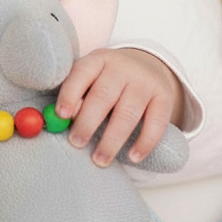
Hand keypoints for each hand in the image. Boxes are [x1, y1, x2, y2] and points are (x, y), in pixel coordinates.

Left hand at [54, 48, 183, 166]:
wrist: (146, 67)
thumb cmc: (104, 82)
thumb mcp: (88, 80)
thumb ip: (74, 97)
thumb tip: (56, 121)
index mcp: (97, 61)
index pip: (81, 74)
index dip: (70, 94)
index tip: (61, 115)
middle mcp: (122, 68)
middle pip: (103, 96)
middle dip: (88, 122)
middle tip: (76, 143)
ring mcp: (145, 82)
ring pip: (128, 112)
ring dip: (112, 139)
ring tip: (100, 160)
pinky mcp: (164, 97)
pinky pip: (157, 121)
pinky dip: (145, 141)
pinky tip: (133, 157)